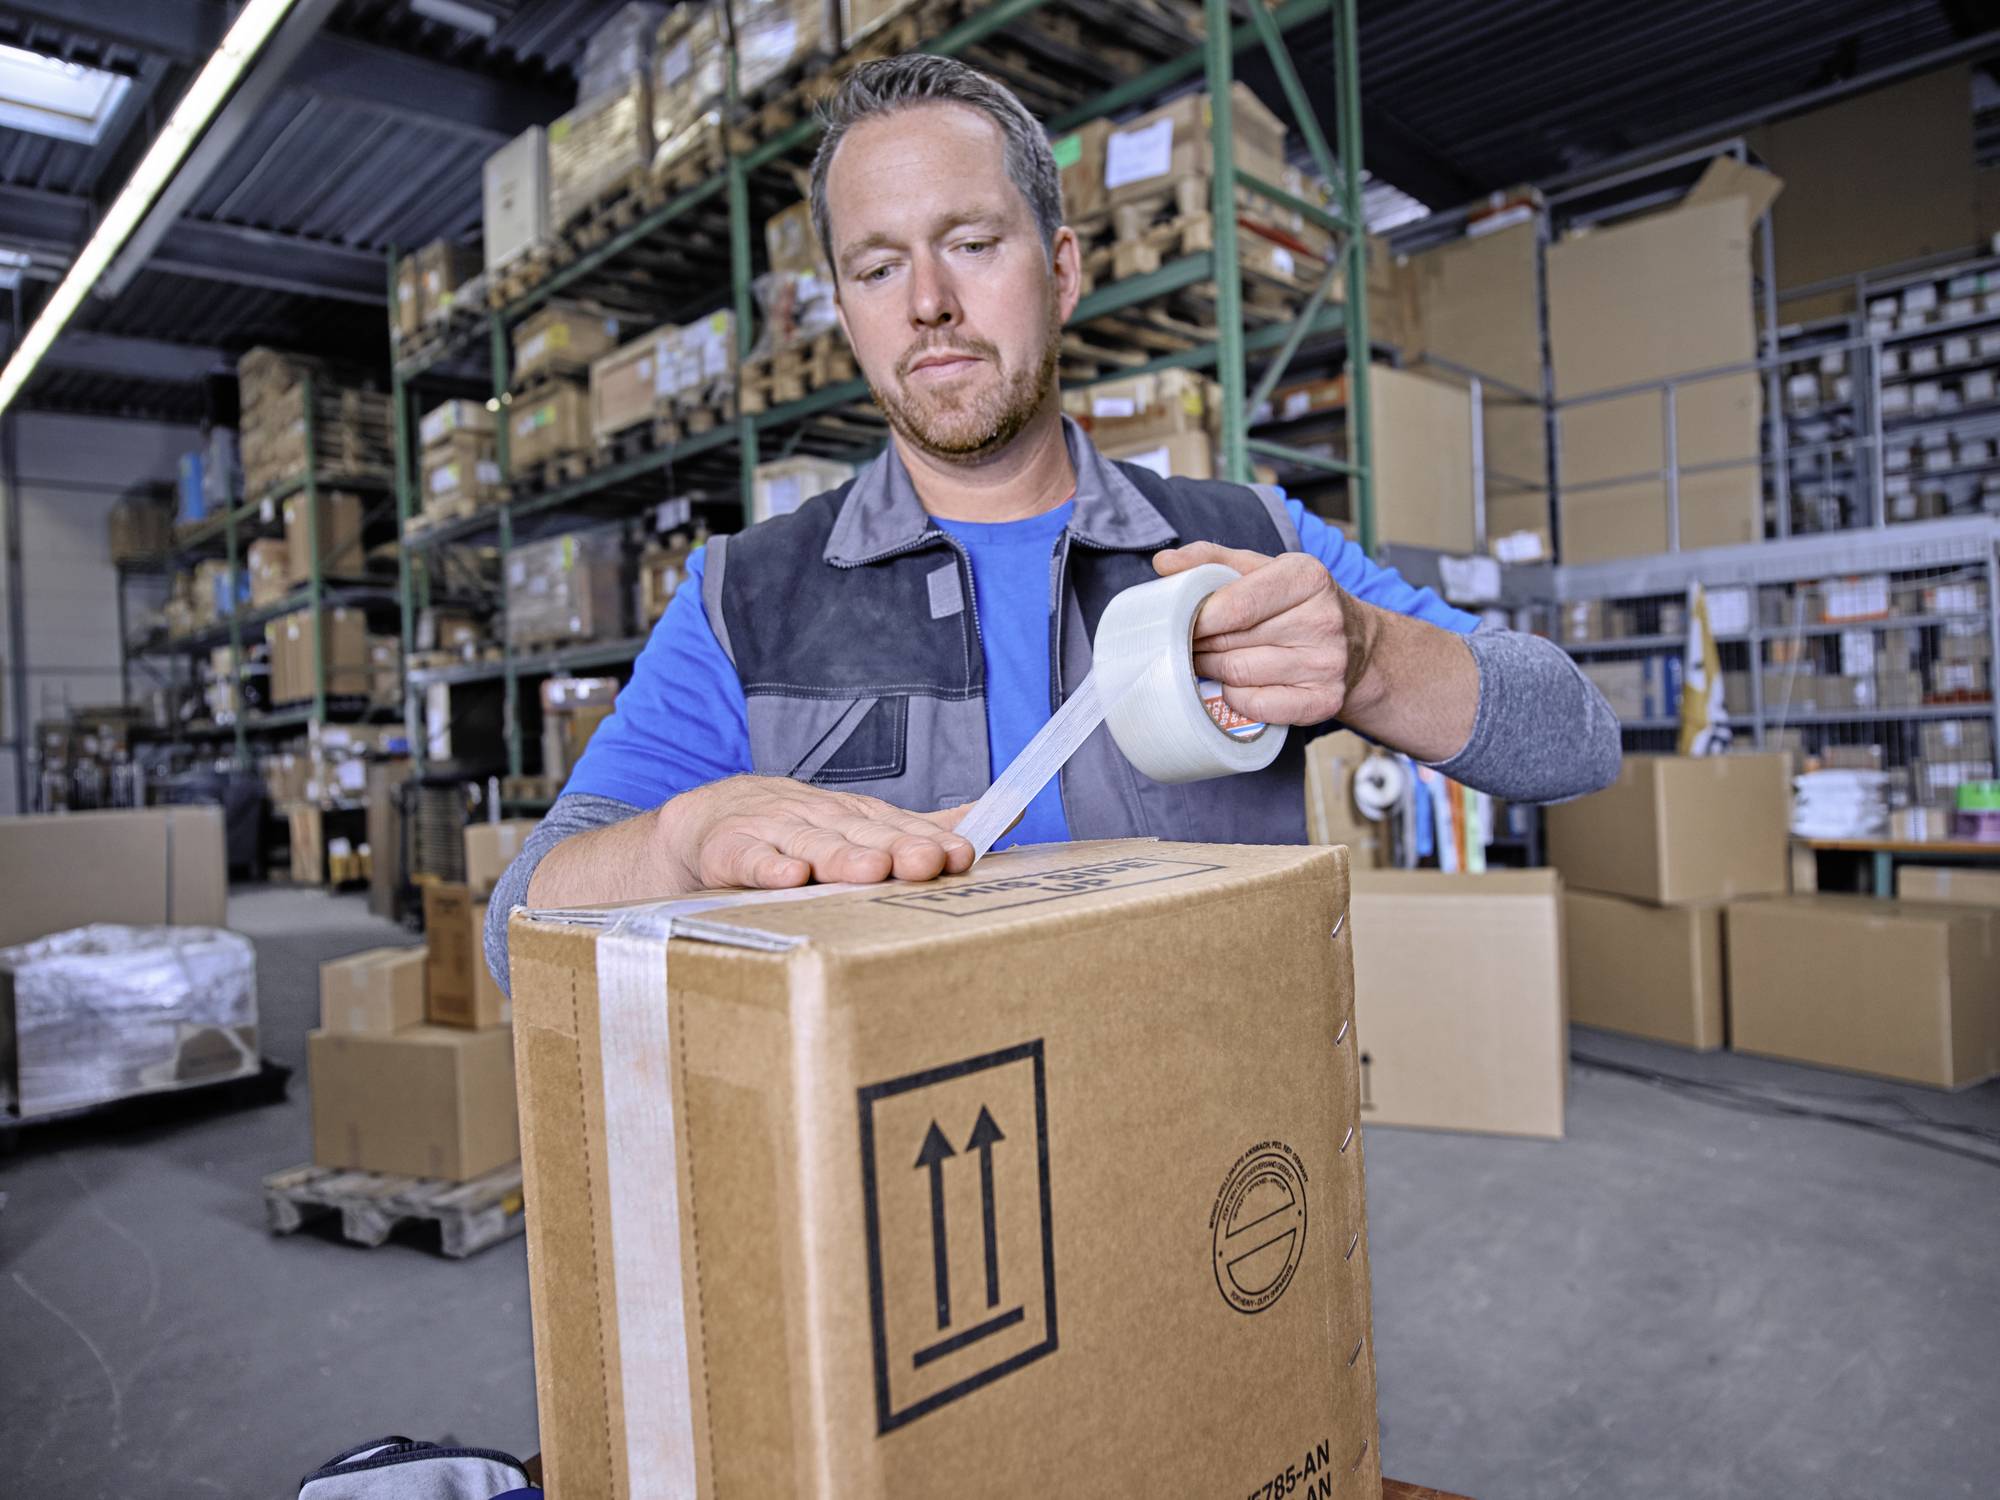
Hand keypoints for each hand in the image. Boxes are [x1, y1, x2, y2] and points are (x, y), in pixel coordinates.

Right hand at [660, 775, 974, 891]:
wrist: (710, 821)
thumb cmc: (802, 832)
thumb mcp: (864, 827)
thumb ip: (927, 829)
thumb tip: (1008, 817)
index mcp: (859, 819)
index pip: (901, 829)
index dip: (931, 842)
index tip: (962, 855)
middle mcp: (823, 821)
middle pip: (864, 835)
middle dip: (897, 848)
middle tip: (927, 862)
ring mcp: (776, 832)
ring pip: (814, 845)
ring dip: (842, 856)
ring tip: (870, 870)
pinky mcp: (730, 850)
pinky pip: (750, 859)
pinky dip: (767, 866)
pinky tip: (788, 876)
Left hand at [1152, 541, 1372, 725]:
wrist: (1354, 642)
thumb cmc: (1294, 603)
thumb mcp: (1260, 569)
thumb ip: (1210, 560)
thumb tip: (1164, 563)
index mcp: (1307, 577)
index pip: (1235, 605)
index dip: (1198, 619)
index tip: (1179, 623)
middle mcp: (1323, 619)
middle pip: (1231, 642)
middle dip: (1200, 645)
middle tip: (1188, 644)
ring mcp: (1327, 663)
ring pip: (1239, 674)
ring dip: (1212, 671)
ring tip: (1207, 661)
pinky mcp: (1325, 700)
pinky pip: (1257, 706)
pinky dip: (1235, 698)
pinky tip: (1235, 685)